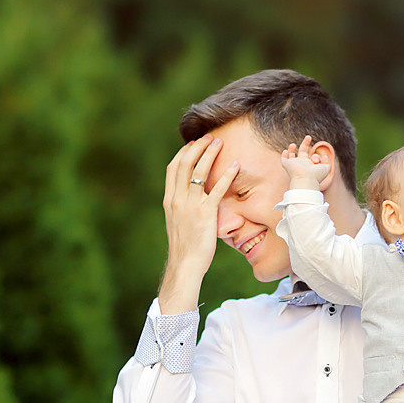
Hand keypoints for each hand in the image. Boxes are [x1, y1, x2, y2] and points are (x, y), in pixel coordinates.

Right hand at [159, 135, 239, 312]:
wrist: (185, 264)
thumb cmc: (184, 247)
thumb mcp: (177, 222)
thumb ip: (182, 207)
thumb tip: (190, 198)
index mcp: (169, 200)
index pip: (173, 168)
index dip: (183, 153)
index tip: (192, 144)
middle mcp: (177, 199)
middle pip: (184, 164)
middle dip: (196, 147)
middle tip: (208, 138)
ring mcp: (190, 206)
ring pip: (198, 171)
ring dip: (209, 154)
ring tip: (219, 143)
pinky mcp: (205, 214)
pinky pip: (217, 189)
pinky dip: (226, 175)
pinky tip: (235, 165)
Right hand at [281, 135, 330, 190]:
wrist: (306, 179)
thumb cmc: (316, 175)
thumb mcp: (326, 168)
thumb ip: (327, 161)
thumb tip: (324, 156)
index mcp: (310, 166)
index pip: (313, 157)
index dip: (316, 156)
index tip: (316, 160)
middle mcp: (302, 165)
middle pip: (303, 153)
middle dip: (305, 144)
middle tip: (308, 136)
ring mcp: (294, 165)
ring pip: (291, 156)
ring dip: (292, 149)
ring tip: (293, 144)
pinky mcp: (287, 165)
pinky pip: (283, 160)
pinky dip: (284, 155)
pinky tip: (286, 150)